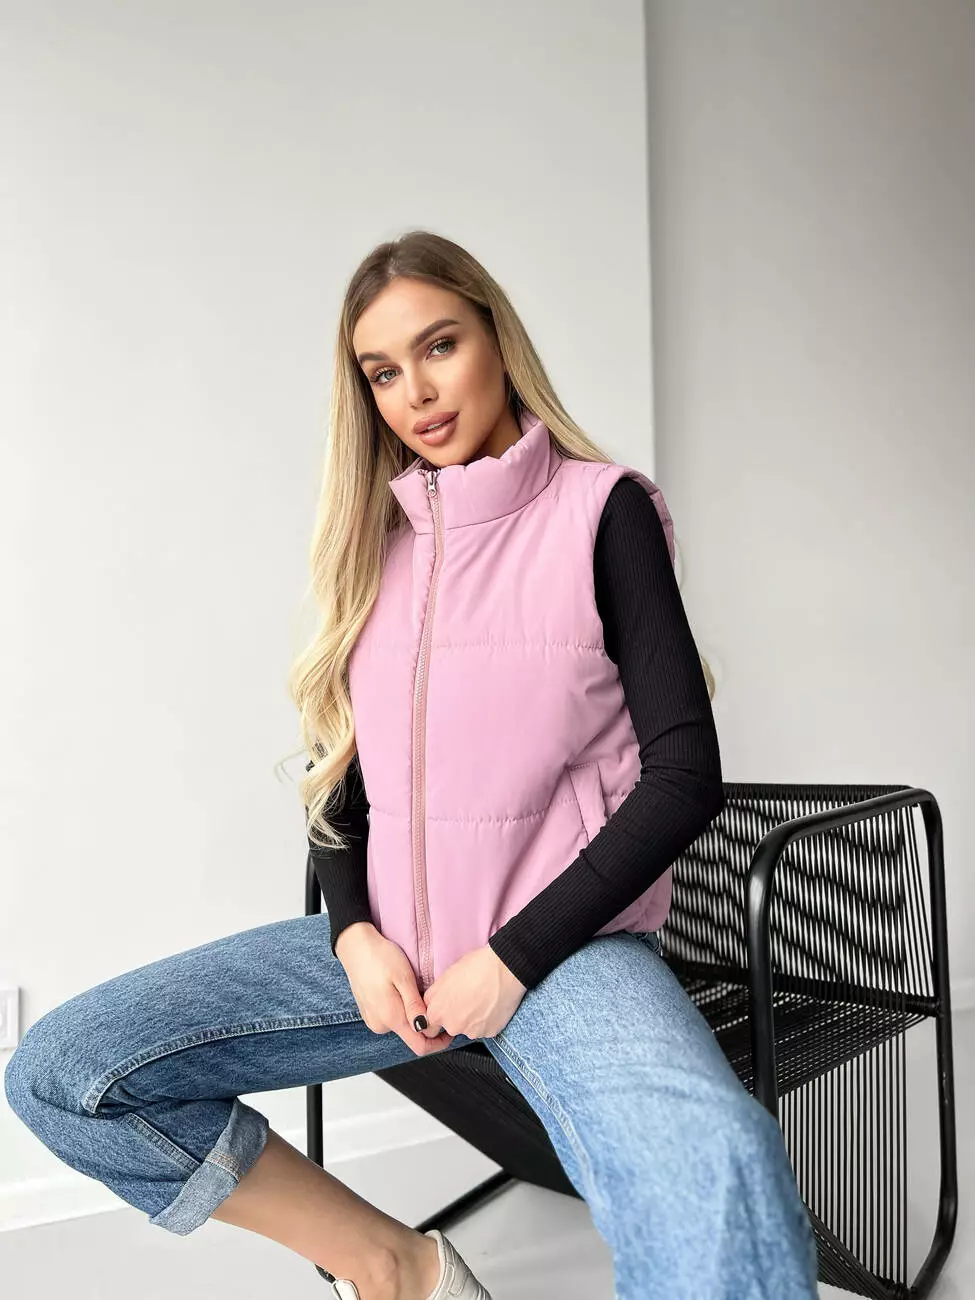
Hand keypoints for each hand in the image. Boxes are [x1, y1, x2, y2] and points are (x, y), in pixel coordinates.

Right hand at [336, 923, 454, 1056]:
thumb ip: (414, 1005)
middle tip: (433, 1000)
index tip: (449, 1030)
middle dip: (426, 1024)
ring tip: (416, 991)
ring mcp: (373, 1020)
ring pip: (402, 1026)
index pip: (420, 1046)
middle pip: (412, 1036)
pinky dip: (401, 1011)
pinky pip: (391, 1019)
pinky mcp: (369, 1014)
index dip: (438, 1042)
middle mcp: (380, 1025)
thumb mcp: (403, 977)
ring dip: (413, 1015)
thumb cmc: (380, 957)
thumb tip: (427, 1028)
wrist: (355, 947)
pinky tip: (402, 992)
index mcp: (391, 1018)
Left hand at [420, 944, 527, 1040]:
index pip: (428, 1026)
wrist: (504, 969)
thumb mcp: (445, 977)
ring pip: (467, 1028)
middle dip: (455, 1017)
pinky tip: (491, 1004)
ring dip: (472, 1019)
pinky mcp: (489, 1033)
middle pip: (449, 1027)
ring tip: (482, 999)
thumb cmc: (476, 967)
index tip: (445, 1009)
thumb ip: (436, 995)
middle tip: (467, 999)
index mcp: (437, 1011)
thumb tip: (435, 1003)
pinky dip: (486, 1020)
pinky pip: (484, 1029)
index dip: (437, 1016)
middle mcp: (452, 1026)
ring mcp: (471, 1031)